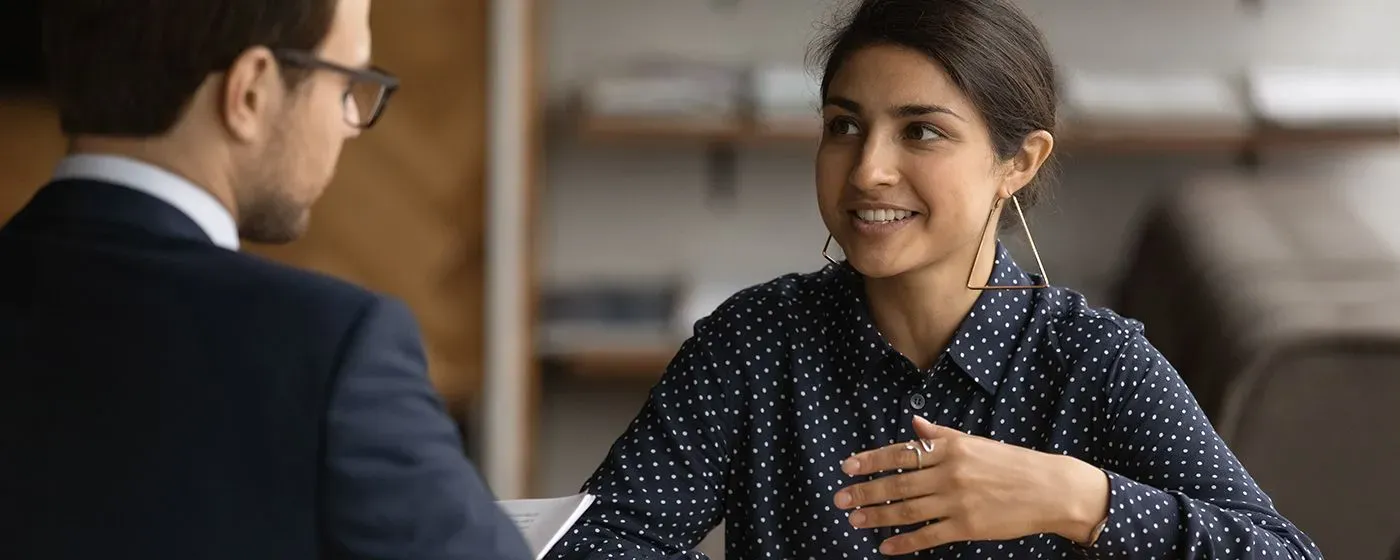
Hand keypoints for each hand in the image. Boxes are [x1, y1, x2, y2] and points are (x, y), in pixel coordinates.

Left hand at [834, 416, 1108, 555]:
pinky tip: (886, 547)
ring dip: (877, 516)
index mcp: (950, 448)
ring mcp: (957, 501)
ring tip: (854, 519)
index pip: (901, 453)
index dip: (871, 460)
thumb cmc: (1011, 463)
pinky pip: (929, 535)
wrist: (1050, 489)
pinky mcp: (967, 527)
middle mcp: (949, 472)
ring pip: (907, 510)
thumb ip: (941, 435)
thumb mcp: (975, 442)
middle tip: (839, 498)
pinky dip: (905, 543)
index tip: (846, 467)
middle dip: (865, 491)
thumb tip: (913, 422)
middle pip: (898, 483)